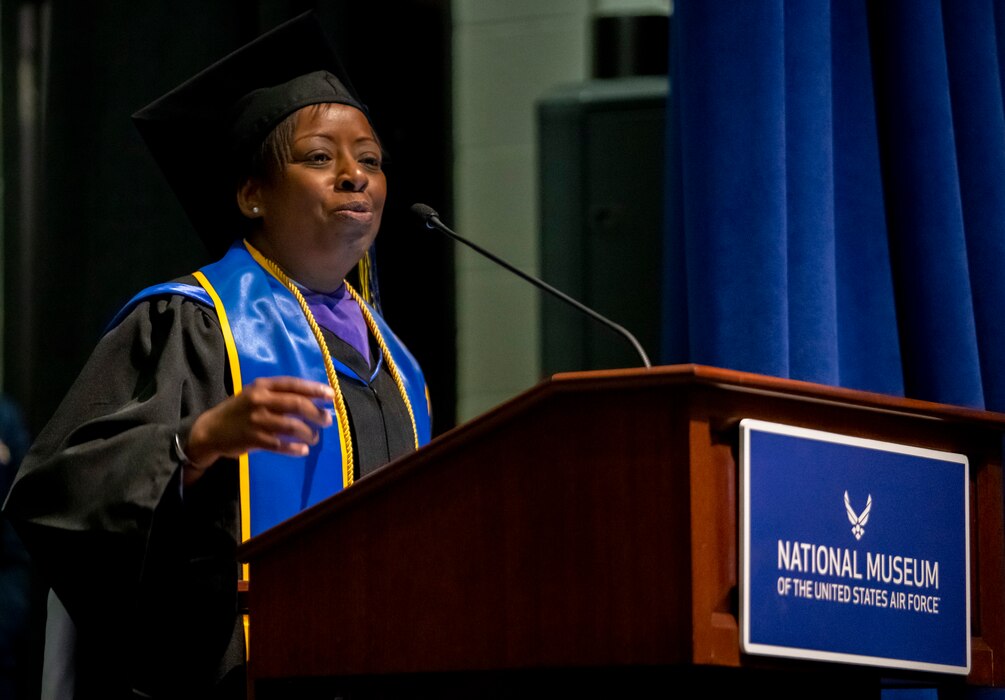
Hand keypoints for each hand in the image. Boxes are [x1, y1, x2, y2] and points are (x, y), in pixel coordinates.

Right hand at [182, 377, 334, 485]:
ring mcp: (256, 420)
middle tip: (327, 420)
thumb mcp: (255, 395)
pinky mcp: (253, 439)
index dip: (314, 389)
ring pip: (291, 425)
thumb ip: (278, 395)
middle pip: (296, 404)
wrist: (210, 430)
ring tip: (314, 438)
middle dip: (316, 412)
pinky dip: (294, 448)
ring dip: (308, 433)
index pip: (293, 384)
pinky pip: (280, 445)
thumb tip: (312, 400)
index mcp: (262, 386)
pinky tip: (303, 451)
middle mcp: (260, 400)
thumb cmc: (239, 411)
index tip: (332, 395)